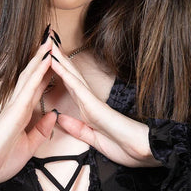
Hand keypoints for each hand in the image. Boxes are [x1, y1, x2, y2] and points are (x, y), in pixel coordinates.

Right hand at [0, 36, 57, 183]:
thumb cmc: (4, 160)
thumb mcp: (29, 145)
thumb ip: (40, 131)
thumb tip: (53, 116)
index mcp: (21, 114)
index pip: (36, 88)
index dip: (45, 72)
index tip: (53, 58)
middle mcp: (17, 105)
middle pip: (32, 76)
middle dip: (41, 58)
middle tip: (51, 40)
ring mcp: (15, 105)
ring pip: (30, 75)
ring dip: (40, 57)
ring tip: (50, 41)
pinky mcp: (15, 108)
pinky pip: (30, 86)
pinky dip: (39, 71)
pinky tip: (47, 59)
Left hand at [48, 42, 161, 167]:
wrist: (143, 152)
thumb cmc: (125, 147)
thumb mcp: (94, 140)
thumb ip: (77, 129)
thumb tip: (61, 118)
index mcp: (88, 110)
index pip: (70, 87)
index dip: (58, 72)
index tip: (47, 58)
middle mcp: (89, 102)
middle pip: (70, 76)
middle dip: (57, 58)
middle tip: (47, 39)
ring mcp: (92, 102)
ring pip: (72, 76)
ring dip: (59, 60)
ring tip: (48, 42)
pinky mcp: (95, 106)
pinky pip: (77, 87)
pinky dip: (65, 74)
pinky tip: (55, 63)